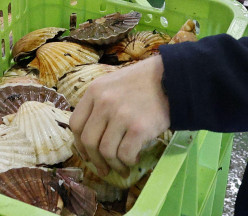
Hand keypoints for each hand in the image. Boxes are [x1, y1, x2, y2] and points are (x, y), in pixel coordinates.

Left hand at [71, 55, 169, 178]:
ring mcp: (121, 115)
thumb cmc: (142, 81)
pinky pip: (125, 155)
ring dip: (113, 165)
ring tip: (123, 166)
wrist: (171, 78)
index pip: (76, 124)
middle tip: (103, 169)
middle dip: (95, 160)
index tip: (87, 154)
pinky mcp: (139, 128)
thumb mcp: (112, 84)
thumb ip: (98, 103)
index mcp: (95, 91)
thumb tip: (90, 136)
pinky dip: (128, 161)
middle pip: (88, 141)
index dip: (79, 143)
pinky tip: (135, 158)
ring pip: (106, 152)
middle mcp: (104, 102)